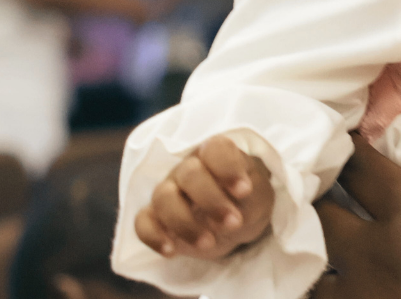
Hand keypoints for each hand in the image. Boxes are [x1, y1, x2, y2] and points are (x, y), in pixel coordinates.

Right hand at [135, 135, 275, 259]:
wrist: (236, 221)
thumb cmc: (247, 199)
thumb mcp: (257, 193)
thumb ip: (248, 192)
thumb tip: (238, 197)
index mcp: (216, 154)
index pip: (215, 148)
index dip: (227, 168)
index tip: (245, 191)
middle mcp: (188, 168)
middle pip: (189, 174)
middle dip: (211, 201)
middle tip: (234, 223)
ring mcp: (169, 191)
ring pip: (163, 198)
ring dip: (184, 223)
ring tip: (208, 242)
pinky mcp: (157, 218)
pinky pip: (143, 222)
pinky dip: (153, 237)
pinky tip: (171, 251)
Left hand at [313, 105, 400, 298]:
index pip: (360, 166)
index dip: (343, 145)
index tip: (335, 128)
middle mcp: (377, 262)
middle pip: (313, 212)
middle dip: (308, 192)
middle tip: (307, 176)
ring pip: (302, 270)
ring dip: (300, 251)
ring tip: (299, 237)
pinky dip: (307, 294)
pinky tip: (316, 289)